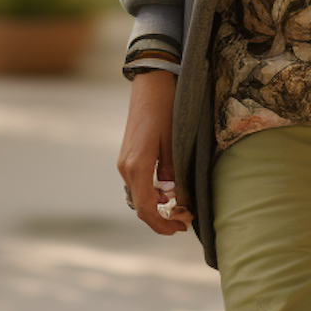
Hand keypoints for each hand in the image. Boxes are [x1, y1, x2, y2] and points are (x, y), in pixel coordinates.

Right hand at [117, 69, 192, 234]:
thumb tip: (179, 198)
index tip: (182, 226)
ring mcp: (124, 163)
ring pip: (138, 197)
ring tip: (181, 206)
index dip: (163, 223)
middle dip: (162, 218)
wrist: (150, 84)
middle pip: (141, 207)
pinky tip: (168, 191)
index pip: (146, 209)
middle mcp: (126, 168)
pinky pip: (137, 184)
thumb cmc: (166, 109)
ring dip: (157, 207)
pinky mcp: (127, 158)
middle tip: (186, 219)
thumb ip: (175, 172)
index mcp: (138, 166)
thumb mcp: (175, 141)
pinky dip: (151, 194)